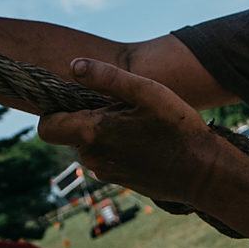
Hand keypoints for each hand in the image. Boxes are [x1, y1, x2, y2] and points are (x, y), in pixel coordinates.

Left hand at [45, 58, 230, 208]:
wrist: (201, 172)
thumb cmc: (176, 128)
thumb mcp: (145, 91)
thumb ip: (106, 77)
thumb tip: (75, 66)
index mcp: (92, 133)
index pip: (46, 127)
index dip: (54, 111)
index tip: (76, 100)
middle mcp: (91, 157)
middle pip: (71, 132)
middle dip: (88, 118)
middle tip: (124, 109)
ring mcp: (104, 172)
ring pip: (90, 145)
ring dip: (105, 133)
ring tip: (139, 126)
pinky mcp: (118, 181)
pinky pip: (106, 158)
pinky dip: (117, 147)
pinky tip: (144, 142)